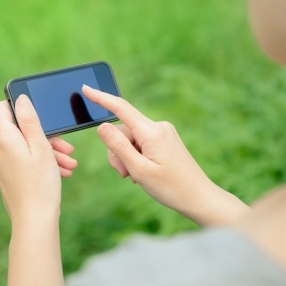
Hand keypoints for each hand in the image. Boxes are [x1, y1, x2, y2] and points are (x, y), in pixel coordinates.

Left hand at [0, 95, 77, 221]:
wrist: (34, 220)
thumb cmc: (41, 183)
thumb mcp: (41, 146)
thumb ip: (30, 120)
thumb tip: (20, 99)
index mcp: (4, 139)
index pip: (1, 108)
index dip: (20, 107)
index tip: (39, 116)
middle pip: (20, 131)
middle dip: (46, 137)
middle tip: (67, 148)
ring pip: (25, 148)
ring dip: (48, 152)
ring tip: (69, 164)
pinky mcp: (5, 176)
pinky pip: (23, 161)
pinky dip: (40, 163)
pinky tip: (61, 172)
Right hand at [83, 85, 248, 225]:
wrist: (200, 198)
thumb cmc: (171, 187)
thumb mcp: (139, 169)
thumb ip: (119, 146)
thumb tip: (102, 126)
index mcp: (152, 132)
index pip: (120, 108)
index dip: (100, 98)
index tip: (85, 88)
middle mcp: (158, 127)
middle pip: (123, 131)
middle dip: (117, 152)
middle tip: (125, 174)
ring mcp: (163, 133)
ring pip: (131, 139)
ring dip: (127, 158)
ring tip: (136, 177)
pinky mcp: (165, 141)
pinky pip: (141, 143)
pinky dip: (136, 157)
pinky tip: (144, 172)